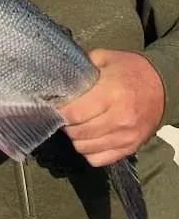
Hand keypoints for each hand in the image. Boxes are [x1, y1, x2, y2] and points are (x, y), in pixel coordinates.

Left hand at [60, 49, 165, 166]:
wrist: (163, 86)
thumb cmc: (130, 70)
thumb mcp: (105, 58)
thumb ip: (82, 68)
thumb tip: (59, 78)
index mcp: (112, 93)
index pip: (75, 113)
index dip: (60, 112)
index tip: (56, 107)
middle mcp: (120, 118)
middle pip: (79, 133)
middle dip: (67, 125)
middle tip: (66, 117)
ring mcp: (126, 136)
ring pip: (86, 148)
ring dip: (77, 139)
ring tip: (77, 126)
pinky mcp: (131, 147)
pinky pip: (100, 159)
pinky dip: (90, 152)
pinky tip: (90, 138)